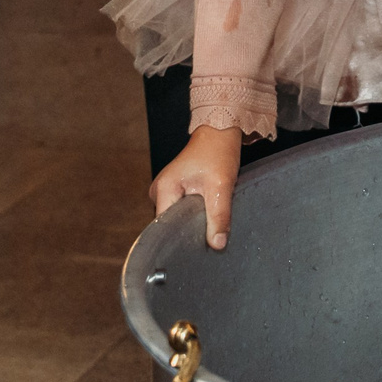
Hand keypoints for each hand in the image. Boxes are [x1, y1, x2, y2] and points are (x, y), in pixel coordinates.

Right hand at [151, 123, 245, 249]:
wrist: (221, 132)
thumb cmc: (218, 152)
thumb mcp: (221, 185)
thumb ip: (219, 216)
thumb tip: (217, 244)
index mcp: (164, 189)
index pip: (164, 227)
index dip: (180, 239)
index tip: (196, 249)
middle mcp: (160, 191)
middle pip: (170, 224)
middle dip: (188, 232)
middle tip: (207, 239)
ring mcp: (166, 190)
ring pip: (177, 218)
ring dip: (193, 222)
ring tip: (208, 226)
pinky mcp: (175, 190)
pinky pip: (181, 210)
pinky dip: (194, 214)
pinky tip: (207, 217)